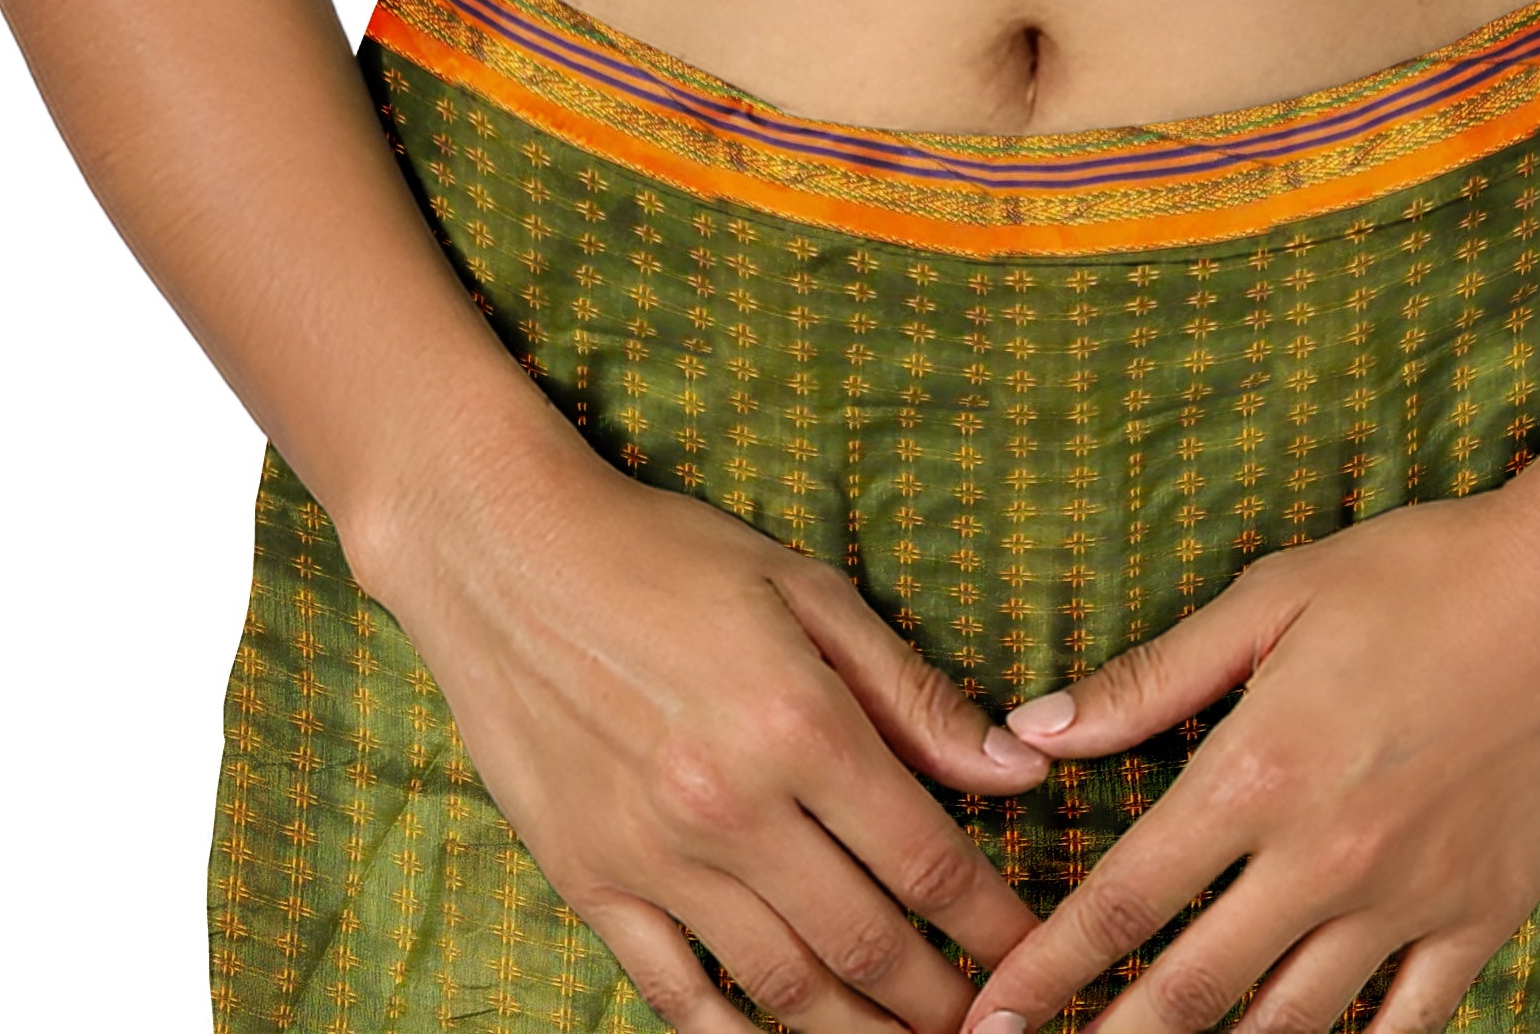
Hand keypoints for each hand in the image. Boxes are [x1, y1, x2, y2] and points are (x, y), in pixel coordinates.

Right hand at [377, 438, 1050, 1033]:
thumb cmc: (665, 552)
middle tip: (992, 1026)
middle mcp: (732, 808)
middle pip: (867, 944)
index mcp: (798, 725)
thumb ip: (912, 693)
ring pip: (784, 991)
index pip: (926, 860)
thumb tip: (1020, 771)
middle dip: (942, 1002)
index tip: (1037, 951)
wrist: (502, 552)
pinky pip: (677, 998)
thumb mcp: (806, 590)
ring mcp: (655, 858)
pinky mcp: (590, 884)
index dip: (994, 922)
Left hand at [960, 446, 1539, 1033]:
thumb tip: (1034, 728)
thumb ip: (1154, 676)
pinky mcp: (1479, 923)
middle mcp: (1323, 859)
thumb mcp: (1277, 595)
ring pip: (1285, 1030)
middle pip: (1188, 992)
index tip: (986, 1015)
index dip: (1044, 970)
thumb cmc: (1429, 569)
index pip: (1122, 900)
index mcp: (1258, 771)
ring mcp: (1405, 905)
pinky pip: (1400, 1032)